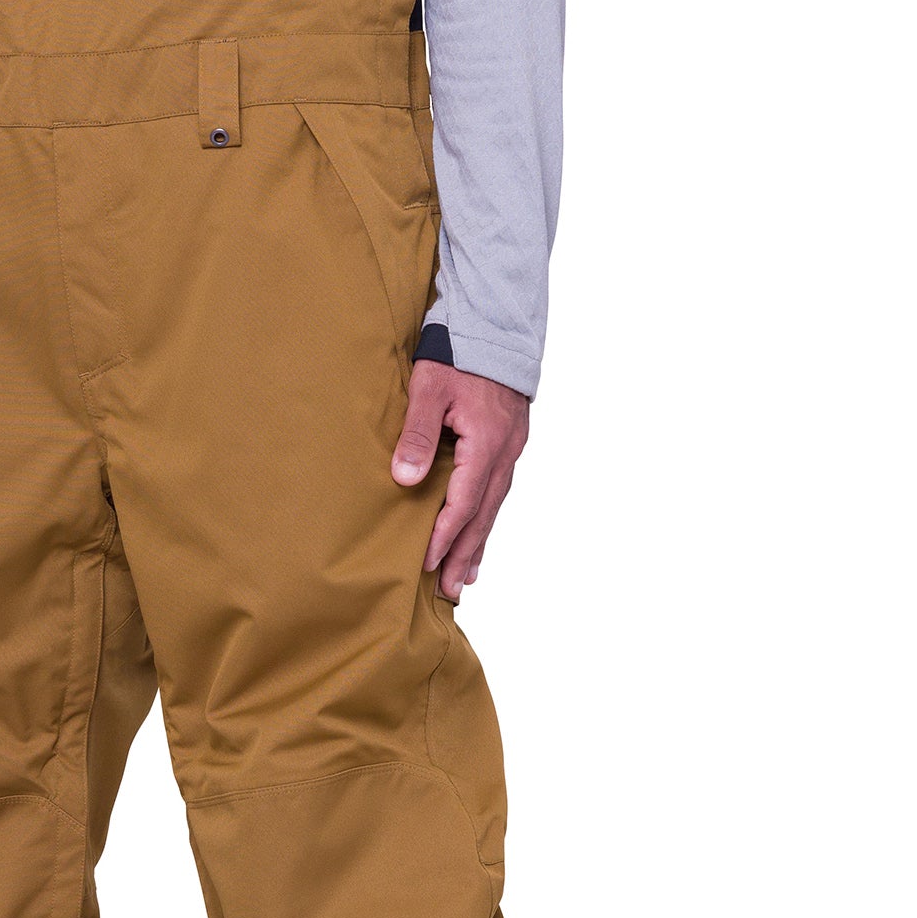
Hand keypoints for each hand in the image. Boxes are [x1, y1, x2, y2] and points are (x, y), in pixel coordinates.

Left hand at [391, 359, 531, 599]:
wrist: (495, 328)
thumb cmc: (457, 355)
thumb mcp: (428, 389)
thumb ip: (416, 434)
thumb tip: (405, 480)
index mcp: (485, 444)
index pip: (462, 502)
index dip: (445, 536)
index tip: (428, 564)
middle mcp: (505, 453)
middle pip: (483, 514)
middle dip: (465, 553)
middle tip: (451, 589)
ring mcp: (512, 449)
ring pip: (494, 506)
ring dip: (479, 542)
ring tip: (467, 576)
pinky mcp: (511, 443)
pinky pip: (499, 490)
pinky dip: (488, 517)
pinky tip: (481, 531)